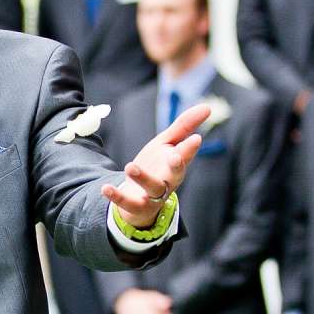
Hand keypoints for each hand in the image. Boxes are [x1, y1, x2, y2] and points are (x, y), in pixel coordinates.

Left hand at [104, 103, 208, 229]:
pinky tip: (105, 188)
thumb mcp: (167, 144)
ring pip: (152, 189)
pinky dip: (117, 196)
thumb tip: (208, 107)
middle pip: (175, 175)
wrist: (139, 198)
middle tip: (175, 156)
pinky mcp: (135, 206)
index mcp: (176, 164)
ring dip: (143, 178)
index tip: (196, 138)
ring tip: (131, 166)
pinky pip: (126, 203)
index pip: (186, 155)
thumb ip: (184, 126)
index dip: (190, 148)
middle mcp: (168, 181)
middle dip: (177, 167)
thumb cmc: (157, 167)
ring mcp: (152, 195)